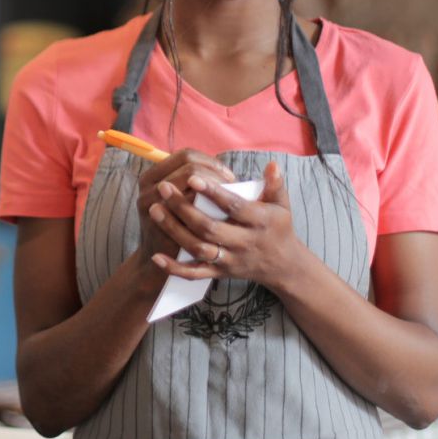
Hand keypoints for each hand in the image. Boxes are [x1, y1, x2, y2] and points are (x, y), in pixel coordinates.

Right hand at [137, 149, 234, 263]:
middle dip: (216, 176)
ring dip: (217, 190)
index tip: (227, 176)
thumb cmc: (178, 225)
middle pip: (190, 168)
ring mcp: (153, 205)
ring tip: (230, 199)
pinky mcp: (164, 224)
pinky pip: (193, 208)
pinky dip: (212, 207)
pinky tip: (225, 214)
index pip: (186, 155)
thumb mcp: (176, 199)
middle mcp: (148, 187)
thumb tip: (226, 173)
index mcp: (151, 176)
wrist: (164, 260)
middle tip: (232, 187)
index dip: (210, 162)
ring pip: (193, 187)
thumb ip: (192, 182)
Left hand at [147, 161, 300, 290]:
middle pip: (209, 228)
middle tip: (163, 189)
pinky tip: (156, 257)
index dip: (213, 193)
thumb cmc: (278, 227)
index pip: (234, 207)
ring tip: (155, 210)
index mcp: (259, 222)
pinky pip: (195, 274)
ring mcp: (230, 260)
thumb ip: (275, 185)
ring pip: (198, 249)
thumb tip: (272, 165)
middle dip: (184, 209)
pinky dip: (175, 268)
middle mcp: (244, 243)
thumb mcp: (282, 205)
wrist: (282, 265)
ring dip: (174, 231)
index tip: (193, 177)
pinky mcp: (220, 273)